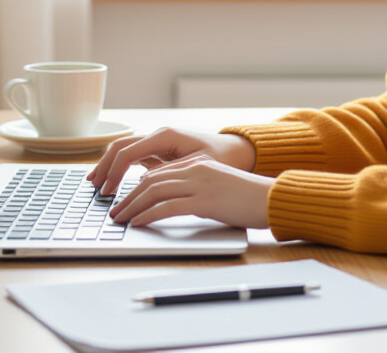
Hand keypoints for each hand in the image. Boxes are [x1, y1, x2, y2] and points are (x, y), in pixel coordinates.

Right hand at [86, 127, 255, 195]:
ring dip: (108, 166)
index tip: (108, 191)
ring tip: (96, 184)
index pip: (128, 152)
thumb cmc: (222, 158)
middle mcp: (157, 135)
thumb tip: (143, 183)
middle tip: (94, 188)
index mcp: (165, 136)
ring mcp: (156, 143)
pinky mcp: (158, 152)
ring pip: (123, 150)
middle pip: (119, 147)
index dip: (114, 172)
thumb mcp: (200, 167)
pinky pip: (132, 157)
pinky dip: (119, 168)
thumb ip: (172, 172)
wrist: (235, 152)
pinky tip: (111, 181)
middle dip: (104, 167)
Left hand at [107, 154, 272, 228]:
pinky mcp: (204, 200)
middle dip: (127, 196)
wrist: (272, 199)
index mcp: (197, 163)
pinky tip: (138, 223)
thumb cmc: (248, 197)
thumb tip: (173, 202)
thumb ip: (195, 188)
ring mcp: (199, 184)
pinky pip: (167, 206)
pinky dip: (148, 214)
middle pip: (150, 180)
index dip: (135, 186)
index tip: (123, 199)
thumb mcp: (217, 186)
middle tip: (114, 211)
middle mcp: (195, 169)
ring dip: (132, 206)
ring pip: (154, 191)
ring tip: (120, 219)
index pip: (157, 172)